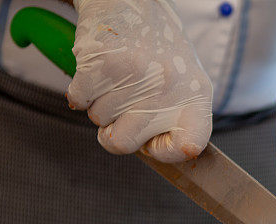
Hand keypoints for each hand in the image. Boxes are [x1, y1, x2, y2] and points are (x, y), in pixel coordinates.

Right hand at [68, 0, 211, 161]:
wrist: (132, 1)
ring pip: (99, 121)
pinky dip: (81, 91)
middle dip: (114, 130)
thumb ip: (173, 121)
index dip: (165, 152)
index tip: (153, 143)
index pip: (189, 146)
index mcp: (196, 95)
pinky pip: (79, 101)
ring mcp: (136, 74)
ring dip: (100, 105)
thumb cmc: (157, 50)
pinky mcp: (103, 63)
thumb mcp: (182, 83)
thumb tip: (152, 155)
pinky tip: (98, 71)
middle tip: (123, 106)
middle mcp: (169, 85)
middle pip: (124, 143)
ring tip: (116, 78)